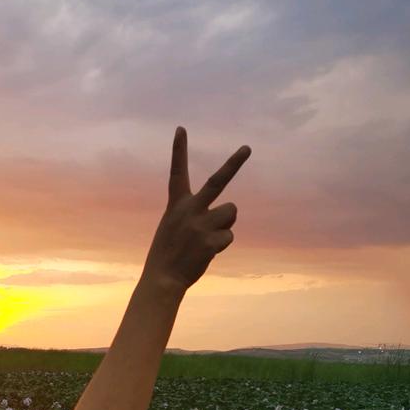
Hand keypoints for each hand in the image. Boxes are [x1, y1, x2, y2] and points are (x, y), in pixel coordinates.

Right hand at [140, 126, 250, 295]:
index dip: (178, 150)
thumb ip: (195, 215)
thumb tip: (229, 213)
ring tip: (206, 240)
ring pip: (231, 213)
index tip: (181, 129)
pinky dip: (221, 245)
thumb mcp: (172, 228)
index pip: (177, 172)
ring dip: (225, 225)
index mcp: (176, 205)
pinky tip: (205, 253)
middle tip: (247, 148)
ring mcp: (201, 225)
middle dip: (234, 163)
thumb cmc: (167, 254)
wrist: (162, 280)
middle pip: (217, 181)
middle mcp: (190, 210)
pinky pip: (229, 237)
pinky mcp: (212, 241)